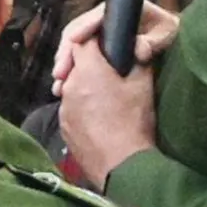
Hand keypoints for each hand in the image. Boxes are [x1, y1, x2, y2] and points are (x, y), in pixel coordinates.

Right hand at [51, 0, 178, 95]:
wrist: (167, 35)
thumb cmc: (167, 31)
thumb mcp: (165, 33)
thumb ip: (153, 42)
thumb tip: (139, 50)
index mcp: (121, 10)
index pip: (98, 15)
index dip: (84, 26)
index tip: (74, 40)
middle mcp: (105, 18)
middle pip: (78, 30)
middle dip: (67, 50)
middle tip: (60, 71)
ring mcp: (98, 31)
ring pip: (74, 43)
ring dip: (65, 61)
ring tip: (59, 81)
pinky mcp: (96, 45)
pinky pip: (78, 54)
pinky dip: (71, 67)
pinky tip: (64, 83)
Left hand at [58, 38, 157, 187]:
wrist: (122, 166)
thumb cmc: (133, 122)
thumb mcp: (143, 86)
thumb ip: (138, 60)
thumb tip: (136, 48)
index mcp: (88, 69)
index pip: (83, 41)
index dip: (94, 40)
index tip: (106, 45)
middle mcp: (69, 85)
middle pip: (75, 64)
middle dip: (89, 64)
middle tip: (109, 72)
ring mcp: (63, 107)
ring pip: (71, 86)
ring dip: (84, 86)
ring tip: (105, 97)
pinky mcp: (63, 127)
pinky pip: (70, 107)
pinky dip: (81, 106)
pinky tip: (97, 117)